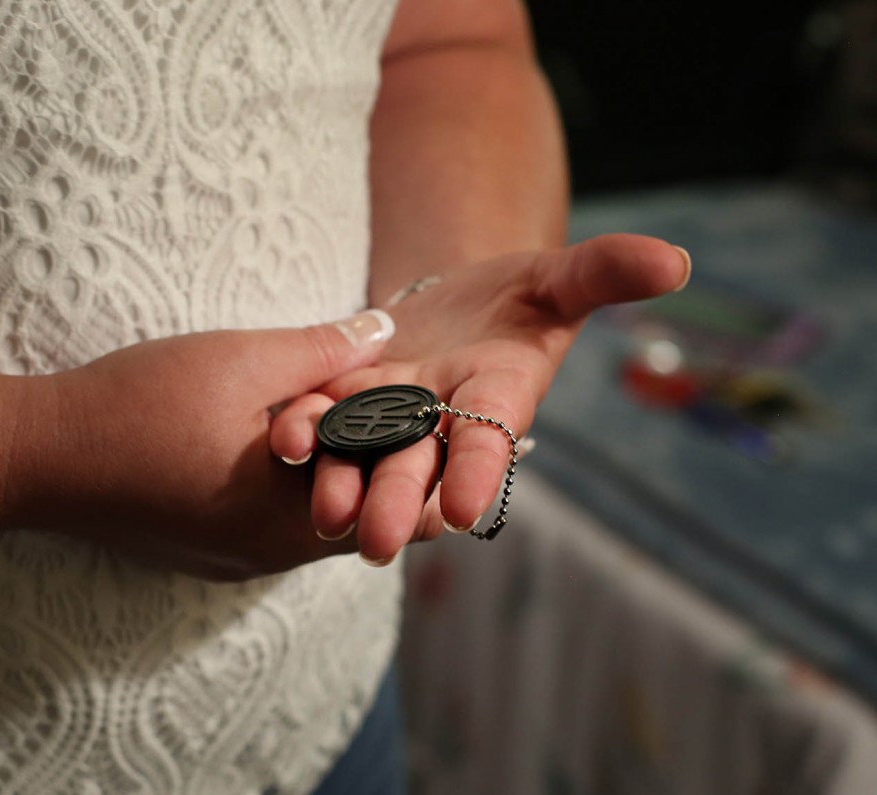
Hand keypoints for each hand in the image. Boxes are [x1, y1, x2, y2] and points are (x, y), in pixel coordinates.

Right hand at [4, 310, 393, 580]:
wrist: (37, 456)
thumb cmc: (136, 403)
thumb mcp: (239, 359)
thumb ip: (322, 347)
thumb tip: (386, 328)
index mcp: (290, 520)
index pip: (392, 507)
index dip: (419, 461)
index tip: (438, 418)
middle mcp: (270, 557)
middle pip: (357, 516)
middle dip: (379, 464)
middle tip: (398, 411)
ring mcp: (235, 562)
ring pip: (314, 522)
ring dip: (335, 474)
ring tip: (348, 419)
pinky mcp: (206, 555)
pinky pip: (273, 527)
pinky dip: (293, 491)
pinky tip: (285, 447)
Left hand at [270, 234, 691, 562]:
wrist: (451, 304)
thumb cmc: (516, 297)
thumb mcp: (557, 279)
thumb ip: (603, 273)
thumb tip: (675, 260)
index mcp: (495, 402)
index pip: (488, 444)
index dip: (475, 473)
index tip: (461, 509)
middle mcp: (439, 424)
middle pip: (416, 467)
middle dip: (396, 501)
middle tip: (374, 540)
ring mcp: (386, 418)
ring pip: (361, 456)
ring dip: (340, 480)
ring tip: (323, 506)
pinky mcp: (341, 400)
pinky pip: (321, 421)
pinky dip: (303, 432)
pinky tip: (284, 438)